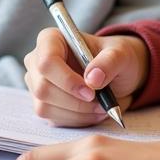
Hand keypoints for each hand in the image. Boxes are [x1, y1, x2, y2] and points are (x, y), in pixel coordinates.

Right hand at [23, 28, 149, 126]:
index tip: (91, 92)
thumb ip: (109, 62)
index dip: (67, 80)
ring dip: (77, 113)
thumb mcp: (121, 54)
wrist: (117, 74)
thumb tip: (93, 79)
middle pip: (43, 88)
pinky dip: (77, 120)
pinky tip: (93, 112)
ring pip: (45, 107)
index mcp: (51, 39)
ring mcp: (37, 84)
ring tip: (102, 107)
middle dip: (74, 101)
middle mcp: (37, 61)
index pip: (47, 62)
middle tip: (101, 104)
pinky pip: (53, 119)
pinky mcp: (43, 104)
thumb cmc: (115, 58)